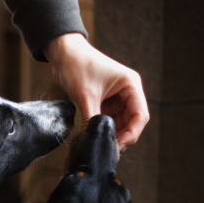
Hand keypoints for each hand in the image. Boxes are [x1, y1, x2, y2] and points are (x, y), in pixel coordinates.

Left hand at [43, 33, 148, 150]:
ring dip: (113, 134)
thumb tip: (95, 139)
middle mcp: (128, 91)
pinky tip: (95, 136)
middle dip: (122, 136)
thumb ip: (92, 119)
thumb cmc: (77, 65)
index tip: (118, 146)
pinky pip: (109, 120)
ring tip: (100, 143)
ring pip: (121, 123)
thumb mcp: (86, 95)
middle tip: (108, 148)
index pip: (140, 115)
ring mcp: (117, 97)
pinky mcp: (106, 102)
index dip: (132, 133)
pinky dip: (104, 129)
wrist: (63, 54)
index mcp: (131, 85)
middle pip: (132, 121)